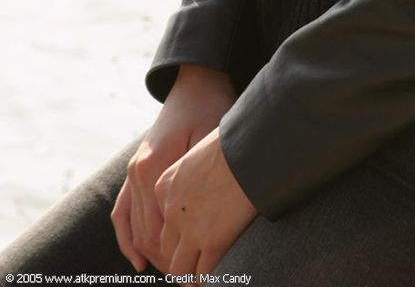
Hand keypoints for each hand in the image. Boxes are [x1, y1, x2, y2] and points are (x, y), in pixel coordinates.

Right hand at [111, 64, 237, 271]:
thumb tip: (210, 213)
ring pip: (135, 228)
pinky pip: (122, 212)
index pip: (162, 229)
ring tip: (175, 273)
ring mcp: (133, 171)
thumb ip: (205, 174)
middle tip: (190, 280)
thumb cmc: (212, 108)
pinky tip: (139, 262)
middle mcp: (138, 172)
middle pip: (147, 234)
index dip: (180, 255)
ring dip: (151, 254)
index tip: (200, 271)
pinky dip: (127, 238)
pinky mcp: (135, 169)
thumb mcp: (214, 137)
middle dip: (168, 261)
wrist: (196, 82)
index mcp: (155, 167)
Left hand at [154, 126, 257, 274]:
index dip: (175, 235)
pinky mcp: (213, 242)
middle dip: (179, 257)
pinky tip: (219, 276)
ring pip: (179, 269)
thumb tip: (202, 186)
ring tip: (201, 277)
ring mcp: (190, 229)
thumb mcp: (199, 152)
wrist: (252, 145)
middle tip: (194, 262)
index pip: (160, 222)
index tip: (188, 239)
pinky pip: (203, 274)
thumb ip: (191, 175)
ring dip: (189, 275)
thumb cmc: (233, 143)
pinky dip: (208, 279)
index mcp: (164, 186)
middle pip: (165, 248)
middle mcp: (171, 210)